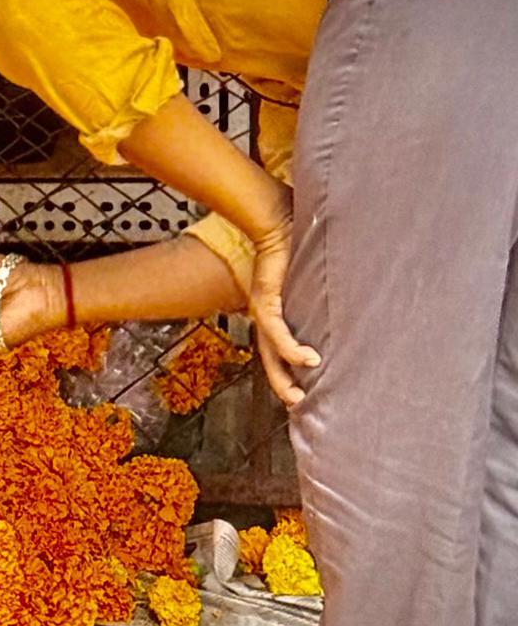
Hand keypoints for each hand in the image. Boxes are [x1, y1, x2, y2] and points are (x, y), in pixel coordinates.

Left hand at [245, 204, 319, 409]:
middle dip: (285, 387)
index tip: (309, 395)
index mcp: (277, 313)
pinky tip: (309, 360)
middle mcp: (266, 315)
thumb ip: (327, 293)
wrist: (276, 217)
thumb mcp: (314, 278)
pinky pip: (277, 330)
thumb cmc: (298, 244)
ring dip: (285, 376)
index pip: (280, 352)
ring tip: (301, 396)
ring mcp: (263, 308)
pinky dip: (291, 348)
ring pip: (270, 353)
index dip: (290, 375)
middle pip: (271, 361)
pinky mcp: (265, 297)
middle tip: (301, 408)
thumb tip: (362, 304)